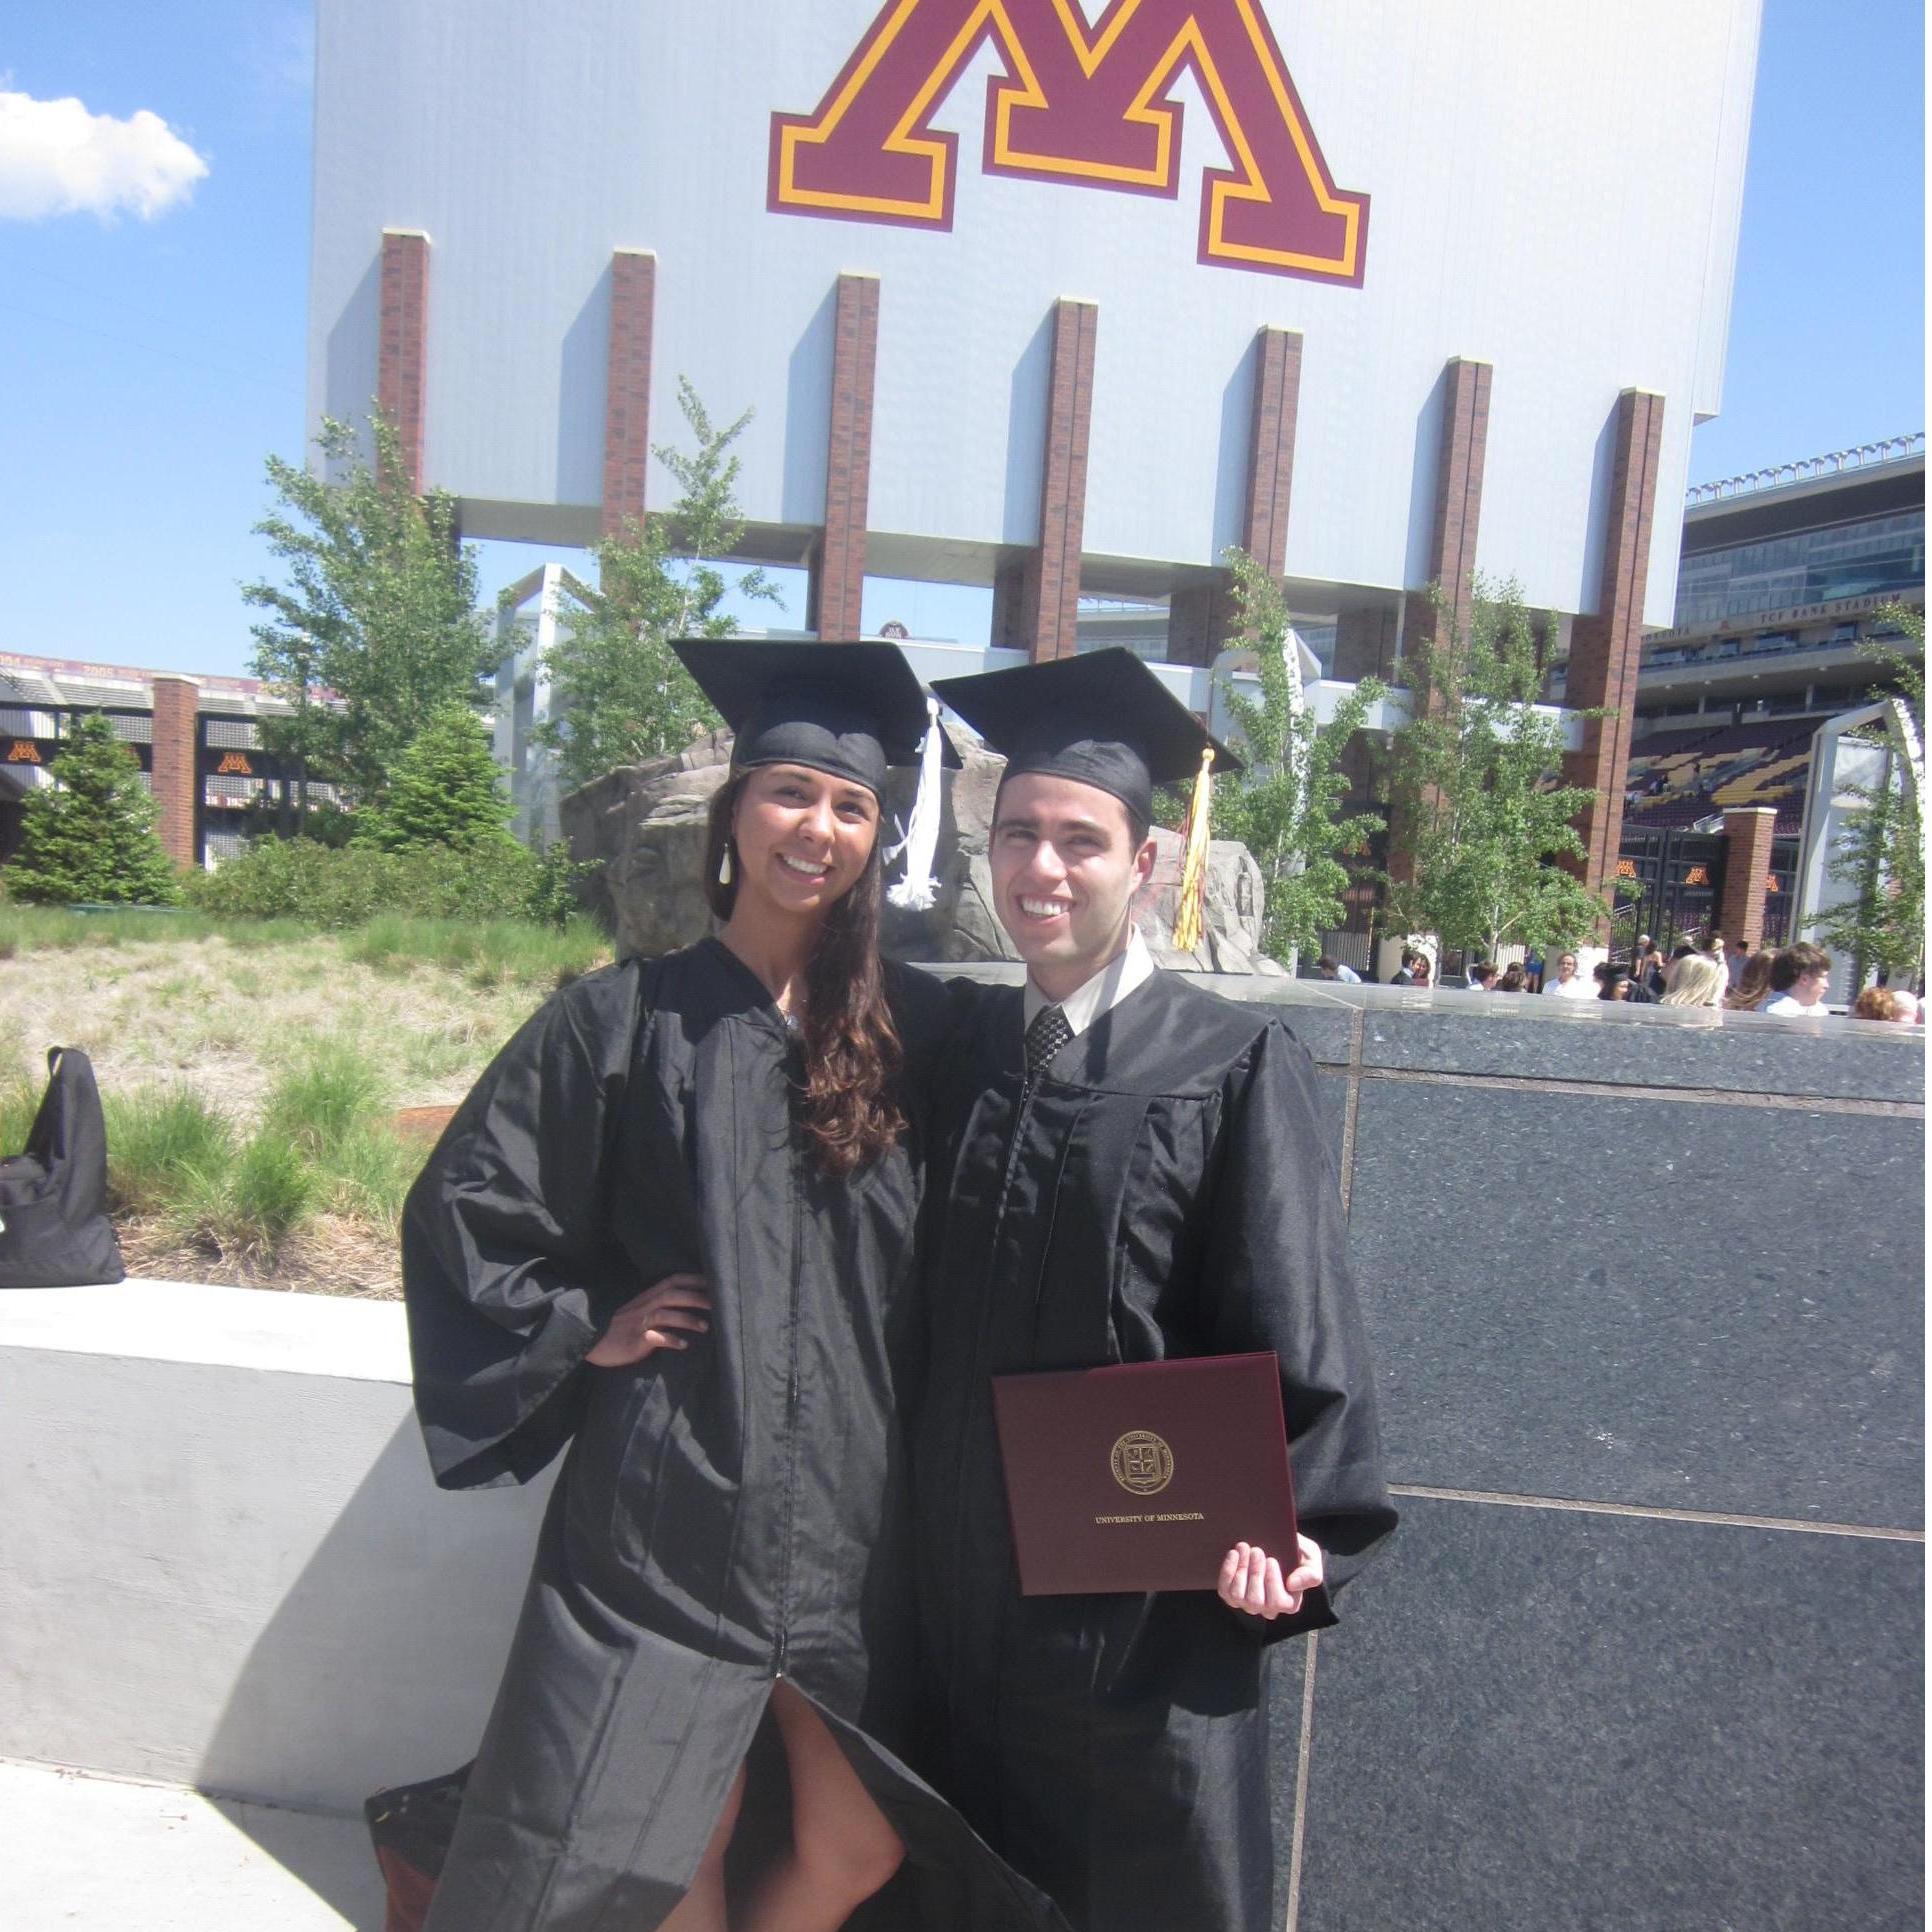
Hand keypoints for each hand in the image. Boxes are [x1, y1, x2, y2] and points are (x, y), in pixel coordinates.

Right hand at [586, 1274, 709, 1366]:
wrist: (591, 1342)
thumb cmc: (619, 1328)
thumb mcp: (639, 1311)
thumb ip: (659, 1306)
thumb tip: (689, 1304)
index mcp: (647, 1297)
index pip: (672, 1281)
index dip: (693, 1279)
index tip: (715, 1281)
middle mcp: (644, 1306)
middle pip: (672, 1295)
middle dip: (696, 1297)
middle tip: (718, 1304)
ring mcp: (638, 1323)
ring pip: (665, 1314)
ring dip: (687, 1319)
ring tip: (705, 1327)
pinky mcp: (633, 1341)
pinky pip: (654, 1338)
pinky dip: (670, 1340)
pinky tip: (683, 1345)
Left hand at [1217, 1534, 1323, 1618]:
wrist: (1279, 1545)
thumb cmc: (1298, 1555)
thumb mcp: (1311, 1561)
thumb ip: (1310, 1574)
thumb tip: (1292, 1585)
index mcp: (1289, 1603)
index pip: (1279, 1603)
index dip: (1272, 1582)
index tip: (1272, 1560)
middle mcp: (1266, 1608)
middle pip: (1256, 1600)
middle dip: (1255, 1573)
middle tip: (1257, 1550)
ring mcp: (1247, 1603)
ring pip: (1238, 1596)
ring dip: (1240, 1570)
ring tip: (1245, 1548)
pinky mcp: (1231, 1594)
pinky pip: (1225, 1590)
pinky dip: (1227, 1571)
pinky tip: (1233, 1553)